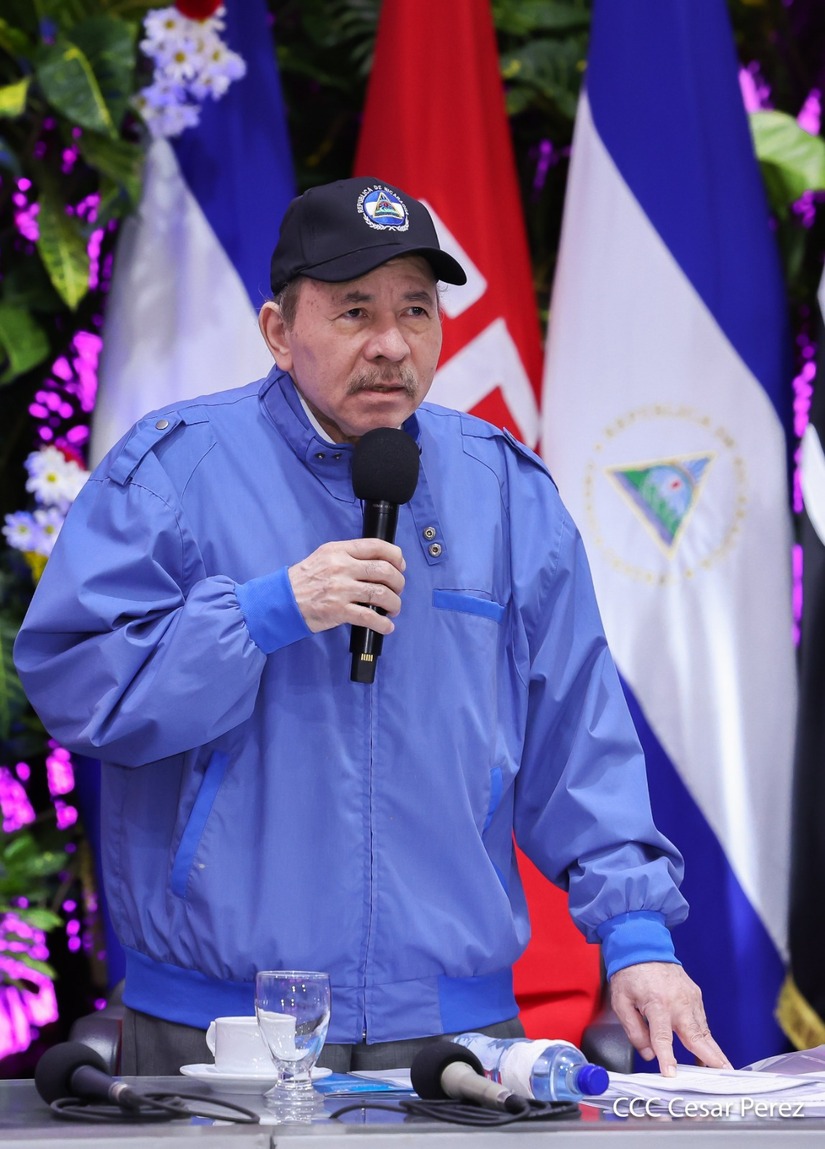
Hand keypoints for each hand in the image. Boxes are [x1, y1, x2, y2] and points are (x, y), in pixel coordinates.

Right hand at [288, 538, 405, 633]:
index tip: (400, 566)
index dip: (396, 556)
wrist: (283, 600)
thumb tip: (378, 562)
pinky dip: (383, 623)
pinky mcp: (338, 610)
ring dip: (394, 603)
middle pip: (384, 571)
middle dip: (398, 582)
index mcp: (339, 550)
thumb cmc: (304, 579)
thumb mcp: (324, 556)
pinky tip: (386, 626)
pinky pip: (369, 617)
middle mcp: (342, 567)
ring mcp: (340, 589)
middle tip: (397, 590)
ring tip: (393, 609)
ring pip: (381, 593)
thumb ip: (349, 555)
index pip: (376, 546)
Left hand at [609, 962, 730, 1076]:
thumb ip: (633, 1030)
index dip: (667, 1057)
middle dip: (711, 1057)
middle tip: (724, 1074)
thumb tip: (648, 1053)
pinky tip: (709, 1051)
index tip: (671, 1074)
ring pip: (703, 1030)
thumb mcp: (621, 1001)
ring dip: (714, 1050)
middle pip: (696, 1035)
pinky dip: (706, 1037)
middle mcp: (678, 1002)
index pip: (662, 1036)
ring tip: (722, 1069)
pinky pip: (701, 1021)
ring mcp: (690, 998)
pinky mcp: (695, 996)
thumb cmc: (630, 974)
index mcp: (657, 1003)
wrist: (644, 947)